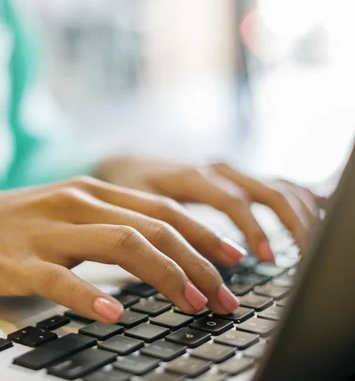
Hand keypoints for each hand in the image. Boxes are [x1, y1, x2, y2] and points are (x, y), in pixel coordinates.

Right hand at [0, 176, 245, 323]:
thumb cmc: (8, 225)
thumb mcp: (62, 214)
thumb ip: (104, 224)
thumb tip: (157, 251)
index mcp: (89, 192)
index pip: (161, 209)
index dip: (204, 235)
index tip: (235, 261)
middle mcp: (74, 203)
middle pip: (153, 227)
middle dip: (198, 261)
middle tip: (224, 296)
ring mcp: (45, 232)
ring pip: (120, 244)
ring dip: (165, 276)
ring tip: (191, 304)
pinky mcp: (16, 262)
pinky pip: (60, 279)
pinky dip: (90, 297)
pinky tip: (112, 315)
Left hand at [97, 156, 321, 261]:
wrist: (125, 161)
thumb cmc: (128, 186)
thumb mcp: (137, 206)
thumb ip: (161, 230)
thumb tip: (186, 269)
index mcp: (193, 175)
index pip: (233, 201)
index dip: (252, 230)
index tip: (264, 258)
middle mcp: (217, 169)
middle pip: (267, 191)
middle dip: (288, 226)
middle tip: (296, 259)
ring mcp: (229, 171)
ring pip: (277, 186)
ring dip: (298, 215)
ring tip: (305, 247)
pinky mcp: (234, 177)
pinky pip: (274, 185)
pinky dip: (296, 203)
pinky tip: (305, 223)